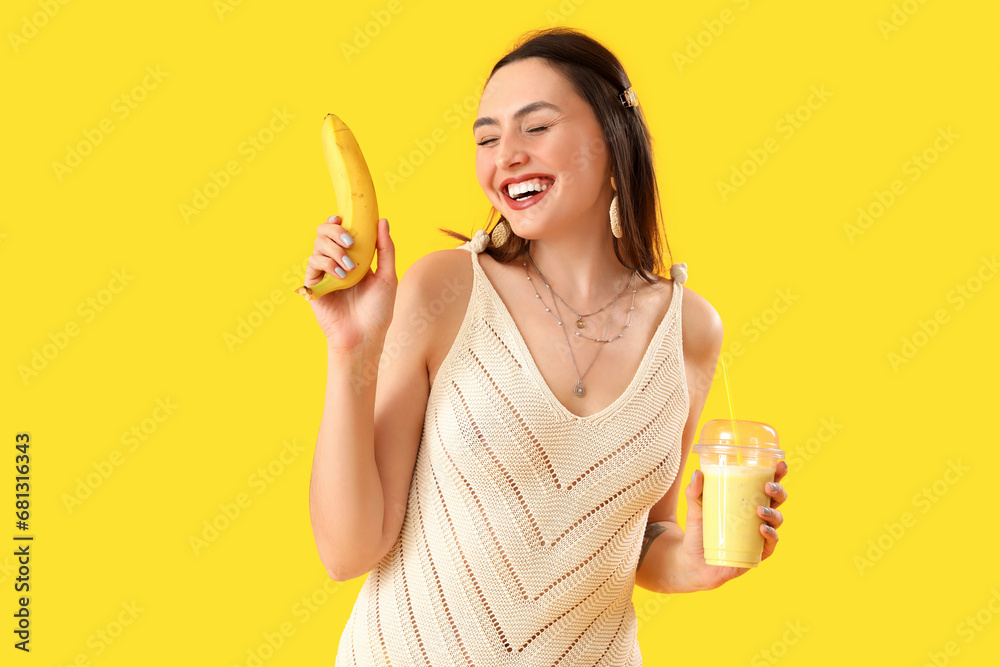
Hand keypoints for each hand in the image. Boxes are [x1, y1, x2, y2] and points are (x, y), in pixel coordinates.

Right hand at [304, 216, 395, 349]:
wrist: (364, 337)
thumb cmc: (378, 310)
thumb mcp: (387, 277)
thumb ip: (385, 249)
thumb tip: (382, 221)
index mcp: (354, 258)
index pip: (341, 231)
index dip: (339, 221)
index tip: (344, 217)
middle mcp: (337, 263)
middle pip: (324, 233)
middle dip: (335, 231)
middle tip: (350, 242)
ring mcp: (324, 273)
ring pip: (318, 246)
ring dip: (334, 251)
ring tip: (349, 268)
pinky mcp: (314, 285)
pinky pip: (313, 263)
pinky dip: (327, 264)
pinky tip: (341, 277)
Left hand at [679, 460, 788, 589]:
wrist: (693, 562)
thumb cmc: (699, 531)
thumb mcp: (695, 509)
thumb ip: (694, 492)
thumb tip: (697, 473)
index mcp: (747, 501)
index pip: (766, 485)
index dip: (777, 475)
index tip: (780, 464)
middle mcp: (758, 517)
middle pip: (777, 501)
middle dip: (778, 492)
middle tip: (768, 487)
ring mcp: (760, 535)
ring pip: (777, 520)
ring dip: (773, 513)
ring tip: (759, 511)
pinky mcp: (758, 553)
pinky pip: (771, 544)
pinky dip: (770, 535)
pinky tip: (762, 529)